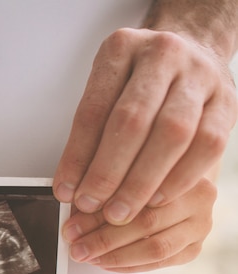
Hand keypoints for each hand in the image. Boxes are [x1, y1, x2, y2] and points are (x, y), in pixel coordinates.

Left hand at [54, 28, 235, 224]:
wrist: (193, 50)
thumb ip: (91, 130)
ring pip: (171, 134)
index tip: (65, 190)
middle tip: (90, 205)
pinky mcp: (227, 101)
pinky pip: (207, 145)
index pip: (93, 110)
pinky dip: (180, 178)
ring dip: (141, 182)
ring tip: (119, 212)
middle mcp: (163, 54)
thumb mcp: (107, 87)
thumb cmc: (139, 78)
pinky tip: (157, 199)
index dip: (77, 156)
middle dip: (107, 172)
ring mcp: (199, 75)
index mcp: (121, 49)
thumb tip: (71, 185)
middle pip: (131, 121)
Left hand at [61, 178, 215, 272]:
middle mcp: (198, 196)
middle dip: (102, 237)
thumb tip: (73, 208)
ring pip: (154, 248)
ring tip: (87, 255)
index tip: (71, 223)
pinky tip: (104, 262)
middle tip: (74, 244)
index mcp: (181, 167)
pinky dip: (127, 264)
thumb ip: (106, 185)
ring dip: (113, 255)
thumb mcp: (124, 169)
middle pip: (145, 222)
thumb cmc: (142, 175)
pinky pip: (158, 263)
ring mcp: (200, 224)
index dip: (98, 212)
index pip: (135, 194)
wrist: (174, 184)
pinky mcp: (194, 247)